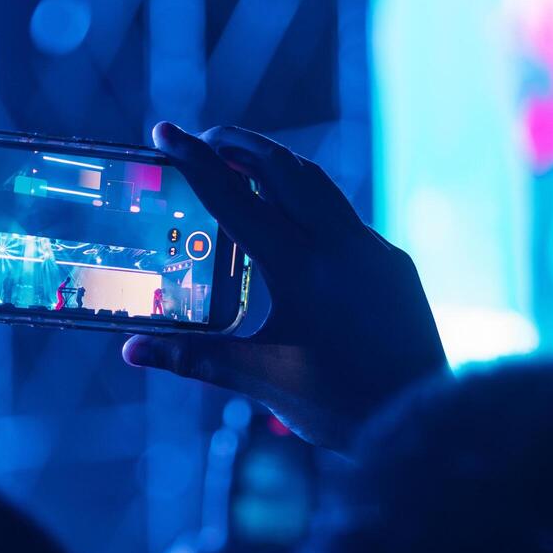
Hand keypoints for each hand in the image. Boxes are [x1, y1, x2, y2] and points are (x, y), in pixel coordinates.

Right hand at [122, 123, 448, 449]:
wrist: (420, 422)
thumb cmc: (338, 406)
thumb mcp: (260, 380)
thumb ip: (194, 358)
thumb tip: (132, 351)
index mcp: (301, 267)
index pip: (234, 197)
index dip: (194, 161)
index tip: (165, 130)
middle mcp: (340, 245)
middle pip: (280, 168)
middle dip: (237, 143)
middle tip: (202, 138)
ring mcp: (372, 249)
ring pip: (318, 184)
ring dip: (277, 163)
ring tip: (243, 160)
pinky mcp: (393, 263)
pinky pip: (344, 216)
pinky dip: (310, 200)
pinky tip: (295, 217)